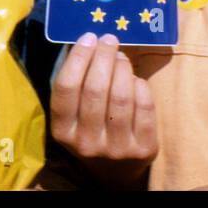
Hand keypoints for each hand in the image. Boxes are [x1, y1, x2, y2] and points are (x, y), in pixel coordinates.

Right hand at [50, 33, 157, 189]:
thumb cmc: (91, 129)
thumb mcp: (73, 115)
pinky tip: (135, 79)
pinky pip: (145, 106)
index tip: (88, 37)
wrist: (116, 171)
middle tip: (109, 39)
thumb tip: (83, 40)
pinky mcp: (144, 149)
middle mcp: (87, 143)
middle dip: (103, 56)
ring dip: (123, 67)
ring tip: (121, 56)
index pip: (66, 89)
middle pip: (96, 89)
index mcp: (63, 132)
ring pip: (121, 96)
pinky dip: (140, 85)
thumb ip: (75, 83)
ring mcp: (117, 148)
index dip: (78, 58)